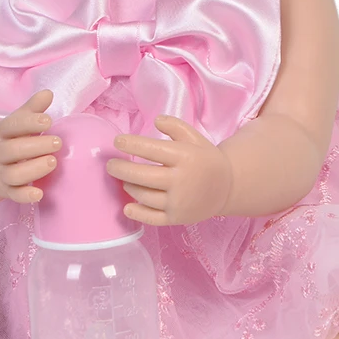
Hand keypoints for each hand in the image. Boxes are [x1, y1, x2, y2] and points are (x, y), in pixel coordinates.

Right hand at [0, 90, 59, 204]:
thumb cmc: (5, 140)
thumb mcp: (14, 123)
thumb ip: (31, 109)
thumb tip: (48, 92)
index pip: (11, 125)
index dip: (29, 122)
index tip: (48, 120)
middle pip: (12, 150)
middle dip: (36, 146)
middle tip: (58, 142)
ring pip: (13, 174)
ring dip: (33, 169)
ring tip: (53, 162)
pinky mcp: (4, 190)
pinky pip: (13, 195)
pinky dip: (25, 196)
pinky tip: (39, 194)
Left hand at [106, 115, 233, 225]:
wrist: (227, 188)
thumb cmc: (205, 159)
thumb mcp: (195, 137)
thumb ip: (175, 126)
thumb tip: (156, 120)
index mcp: (184, 157)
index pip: (151, 150)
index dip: (130, 144)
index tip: (117, 142)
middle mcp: (180, 180)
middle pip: (141, 176)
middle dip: (120, 169)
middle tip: (110, 165)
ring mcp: (178, 202)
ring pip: (144, 196)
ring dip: (129, 186)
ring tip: (126, 179)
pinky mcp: (177, 218)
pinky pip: (152, 218)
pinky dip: (137, 213)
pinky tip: (127, 206)